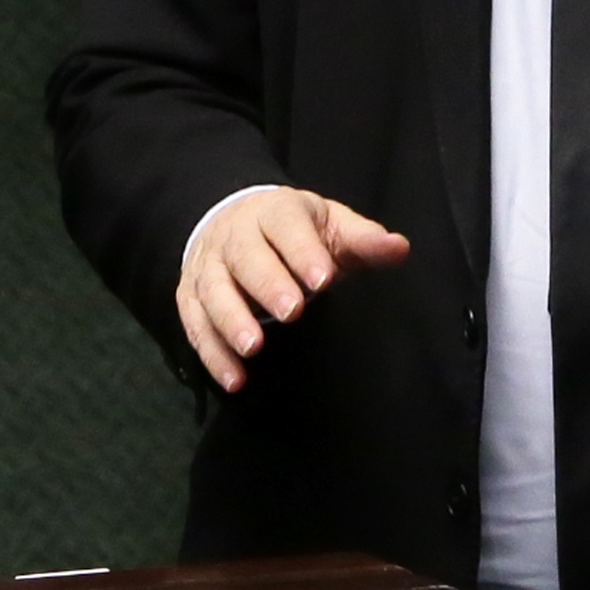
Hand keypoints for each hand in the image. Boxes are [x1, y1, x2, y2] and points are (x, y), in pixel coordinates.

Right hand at [178, 188, 408, 392]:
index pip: (286, 225)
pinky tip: (234, 379)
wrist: (231, 219)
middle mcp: (234, 235)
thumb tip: (399, 248)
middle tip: (292, 312)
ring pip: (213, 289)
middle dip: (267, 283)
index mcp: (274, 211)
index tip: (323, 279)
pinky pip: (194, 323)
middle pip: (245, 256)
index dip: (302, 251)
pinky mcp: (190, 294)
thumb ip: (362, 240)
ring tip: (254, 348)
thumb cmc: (294, 232)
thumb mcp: (330, 225)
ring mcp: (207, 265)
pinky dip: (211, 352)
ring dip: (231, 319)